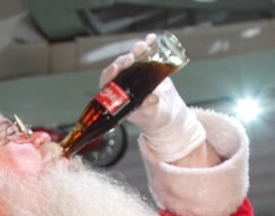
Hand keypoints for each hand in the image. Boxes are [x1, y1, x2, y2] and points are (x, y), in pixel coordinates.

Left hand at [99, 34, 204, 161]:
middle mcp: (124, 82)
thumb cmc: (154, 118)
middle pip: (119, 67)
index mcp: (118, 95)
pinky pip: (146, 54)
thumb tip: (151, 99)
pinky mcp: (147, 67)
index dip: (110, 74)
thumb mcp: (152, 114)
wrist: (167, 114)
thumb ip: (149, 107)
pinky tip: (152, 39)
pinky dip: (149, 45)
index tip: (115, 68)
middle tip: (131, 57)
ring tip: (143, 46)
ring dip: (136, 50)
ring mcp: (135, 73)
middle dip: (124, 60)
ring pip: (132, 58)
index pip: (108, 82)